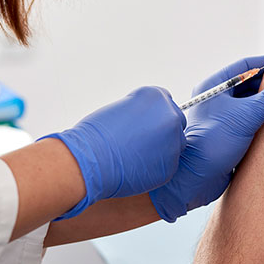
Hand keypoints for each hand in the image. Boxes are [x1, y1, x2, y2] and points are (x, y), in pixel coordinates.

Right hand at [44, 87, 186, 219]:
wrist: (89, 161)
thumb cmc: (95, 135)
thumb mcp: (121, 109)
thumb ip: (142, 112)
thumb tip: (149, 121)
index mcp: (156, 96)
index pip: (166, 102)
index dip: (153, 114)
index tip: (142, 123)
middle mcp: (170, 115)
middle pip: (175, 122)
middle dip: (162, 131)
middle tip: (140, 140)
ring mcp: (173, 141)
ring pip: (175, 144)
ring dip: (161, 149)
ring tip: (135, 155)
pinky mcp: (171, 165)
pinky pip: (168, 164)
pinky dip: (156, 166)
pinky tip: (136, 167)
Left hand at [150, 55, 263, 221]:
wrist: (194, 180)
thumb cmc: (213, 143)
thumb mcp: (247, 116)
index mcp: (214, 87)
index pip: (245, 66)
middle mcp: (217, 100)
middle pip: (250, 86)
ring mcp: (223, 120)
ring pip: (252, 106)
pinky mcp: (229, 138)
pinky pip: (251, 124)